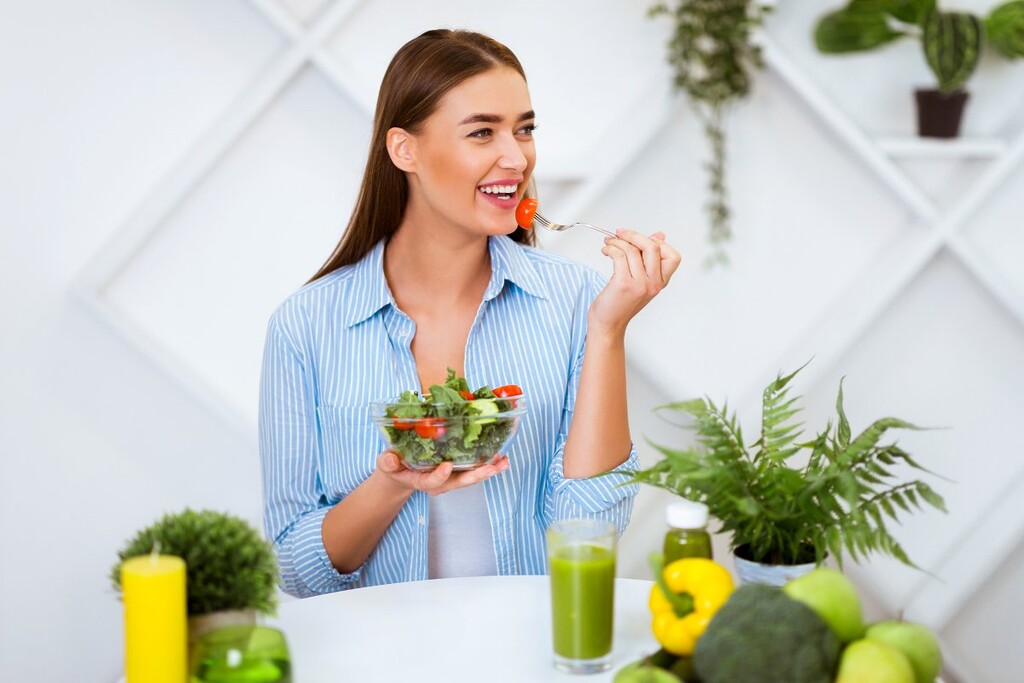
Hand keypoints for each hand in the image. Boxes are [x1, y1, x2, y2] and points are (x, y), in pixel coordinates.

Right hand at [375, 450, 509, 494]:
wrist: (401, 472)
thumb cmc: (394, 466)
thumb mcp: (386, 464)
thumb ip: (388, 463)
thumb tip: (390, 459)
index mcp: (422, 480)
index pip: (431, 482)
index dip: (440, 475)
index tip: (447, 466)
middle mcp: (439, 482)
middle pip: (459, 482)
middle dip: (476, 475)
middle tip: (491, 468)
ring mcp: (450, 478)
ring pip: (471, 477)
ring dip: (488, 470)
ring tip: (503, 462)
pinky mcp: (457, 471)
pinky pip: (474, 469)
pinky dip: (489, 465)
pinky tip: (502, 458)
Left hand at [590, 230, 680, 334]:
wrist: (608, 324)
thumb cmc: (620, 301)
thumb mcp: (639, 279)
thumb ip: (649, 258)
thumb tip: (659, 235)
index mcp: (661, 282)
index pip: (673, 256)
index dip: (658, 243)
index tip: (640, 240)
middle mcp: (654, 284)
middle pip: (653, 247)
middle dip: (634, 235)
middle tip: (620, 233)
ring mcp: (640, 285)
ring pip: (633, 250)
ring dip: (617, 242)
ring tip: (609, 243)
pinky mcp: (624, 284)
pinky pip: (619, 256)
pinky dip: (611, 249)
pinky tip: (606, 250)